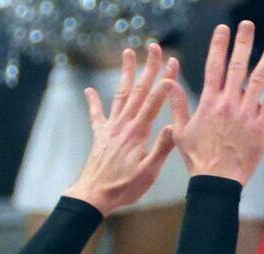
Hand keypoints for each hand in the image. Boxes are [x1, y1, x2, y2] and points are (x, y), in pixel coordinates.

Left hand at [64, 43, 178, 215]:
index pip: (154, 101)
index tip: (173, 63)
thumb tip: (173, 127)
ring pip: (121, 95)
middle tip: (154, 48)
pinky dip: (93, 101)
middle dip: (148, 68)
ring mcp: (111, 128)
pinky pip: (97, 115)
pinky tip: (90, 90)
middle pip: (139, 91)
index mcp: (138, 133)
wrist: (95, 195)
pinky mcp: (100, 136)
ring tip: (128, 53)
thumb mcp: (149, 172)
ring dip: (126, 74)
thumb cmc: (125, 187)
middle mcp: (124, 125)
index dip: (165, 81)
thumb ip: (161, 148)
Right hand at [165, 22, 263, 182]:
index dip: (218, 45)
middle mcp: (228, 103)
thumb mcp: (181, 131)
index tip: (223, 28)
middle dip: (244, 43)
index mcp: (209, 102)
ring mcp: (246, 114)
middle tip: (249, 24)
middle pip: (237, 66)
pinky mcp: (261, 127)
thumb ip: (177, 104)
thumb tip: (167, 81)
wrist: (217, 181)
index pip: (214, 66)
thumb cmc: (198, 159)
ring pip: (259, 79)